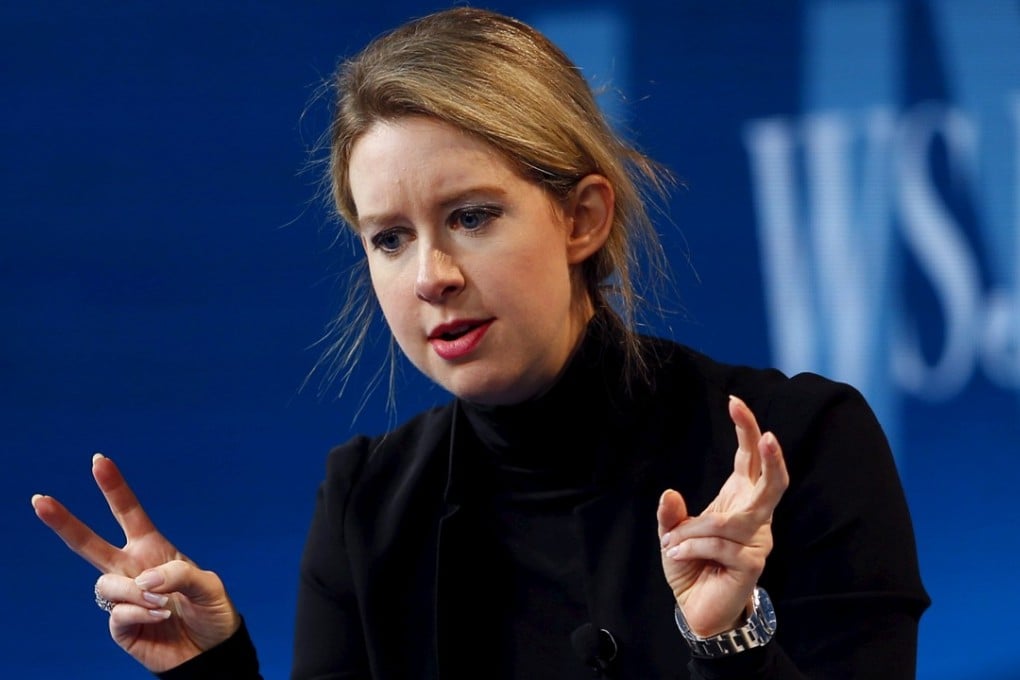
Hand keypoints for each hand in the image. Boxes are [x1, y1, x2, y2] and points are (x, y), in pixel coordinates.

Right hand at [31, 453, 239, 671]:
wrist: (210, 653)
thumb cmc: (211, 612)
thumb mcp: (208, 586)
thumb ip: (179, 575)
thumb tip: (143, 580)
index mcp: (154, 549)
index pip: (129, 512)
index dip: (114, 487)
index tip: (99, 460)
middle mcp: (133, 569)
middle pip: (90, 543)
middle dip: (64, 522)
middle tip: (39, 500)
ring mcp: (124, 597)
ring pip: (107, 583)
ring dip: (136, 593)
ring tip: (164, 605)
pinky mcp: (120, 626)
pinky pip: (117, 613)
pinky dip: (139, 614)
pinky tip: (159, 618)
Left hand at [657, 395, 788, 637]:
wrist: (697, 609)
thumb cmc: (690, 566)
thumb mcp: (672, 535)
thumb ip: (671, 515)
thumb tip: (671, 492)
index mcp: (738, 500)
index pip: (748, 461)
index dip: (747, 431)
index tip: (735, 403)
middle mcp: (754, 518)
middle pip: (772, 483)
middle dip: (771, 458)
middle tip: (766, 436)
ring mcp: (758, 541)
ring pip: (731, 521)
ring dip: (694, 529)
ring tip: (673, 542)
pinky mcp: (753, 563)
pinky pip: (720, 545)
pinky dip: (693, 547)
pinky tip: (680, 555)